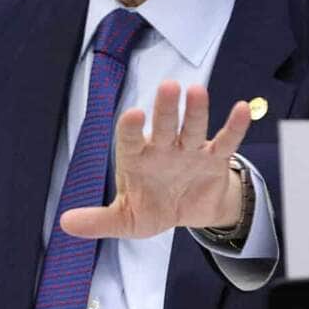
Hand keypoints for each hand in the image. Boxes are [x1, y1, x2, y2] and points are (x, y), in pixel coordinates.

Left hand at [60, 80, 251, 238]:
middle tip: (169, 86)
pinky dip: (234, 126)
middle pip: (165, 125)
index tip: (133, 114)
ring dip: (196, 110)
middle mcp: (163, 148)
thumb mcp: (126, 219)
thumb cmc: (153, 206)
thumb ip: (99, 220)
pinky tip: (242, 109)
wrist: (188, 211)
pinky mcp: (214, 159)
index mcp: (138, 158)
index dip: (131, 127)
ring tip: (197, 91)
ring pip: (193, 127)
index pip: (131, 138)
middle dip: (166, 108)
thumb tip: (65, 223)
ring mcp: (190, 150)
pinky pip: (226, 141)